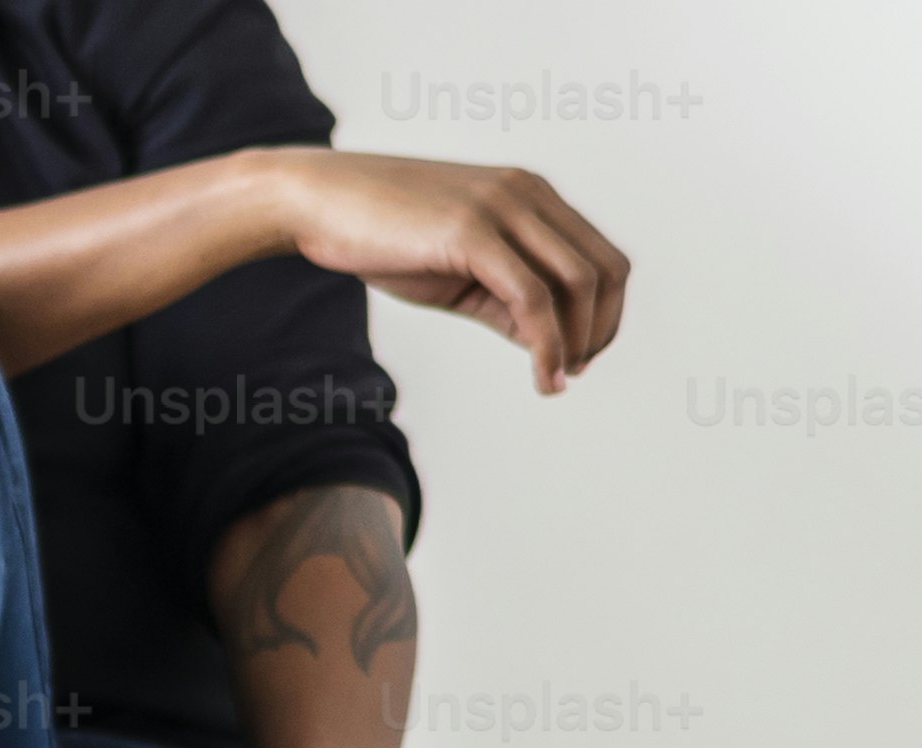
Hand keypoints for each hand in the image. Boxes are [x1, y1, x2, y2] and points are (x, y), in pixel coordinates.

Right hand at [277, 152, 627, 391]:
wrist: (316, 201)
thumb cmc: (376, 235)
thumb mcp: (453, 269)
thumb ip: (502, 297)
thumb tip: (541, 339)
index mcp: (530, 195)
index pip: (599, 255)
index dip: (604, 311)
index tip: (579, 354)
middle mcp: (530, 194)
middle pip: (605, 268)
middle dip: (600, 328)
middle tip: (574, 372)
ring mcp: (505, 208)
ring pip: (578, 283)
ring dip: (576, 342)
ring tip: (558, 380)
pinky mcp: (473, 232)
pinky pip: (532, 298)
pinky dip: (547, 345)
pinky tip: (541, 376)